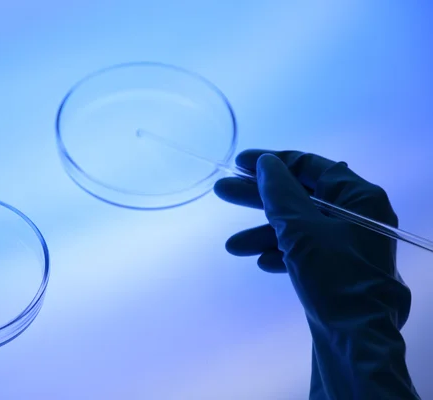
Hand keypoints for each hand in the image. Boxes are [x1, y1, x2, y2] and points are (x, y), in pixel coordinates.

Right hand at [214, 150, 418, 398]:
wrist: (356, 339)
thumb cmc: (333, 275)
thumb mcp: (301, 228)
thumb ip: (280, 192)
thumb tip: (265, 164)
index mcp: (358, 196)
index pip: (310, 166)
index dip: (272, 162)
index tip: (239, 164)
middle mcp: (355, 215)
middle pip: (299, 196)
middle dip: (259, 198)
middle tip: (222, 192)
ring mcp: (346, 243)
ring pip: (297, 226)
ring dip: (264, 233)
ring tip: (233, 246)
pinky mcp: (336, 268)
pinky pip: (303, 250)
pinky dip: (281, 253)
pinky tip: (262, 262)